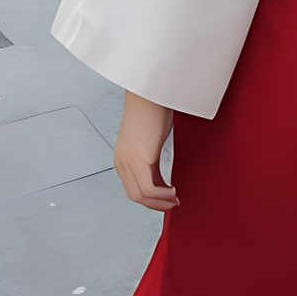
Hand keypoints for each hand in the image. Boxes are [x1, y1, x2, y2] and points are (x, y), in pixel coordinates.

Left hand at [114, 90, 178, 211]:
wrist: (150, 91)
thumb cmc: (152, 110)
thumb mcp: (148, 140)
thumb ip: (149, 158)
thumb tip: (159, 176)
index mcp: (122, 158)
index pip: (133, 189)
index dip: (150, 199)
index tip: (167, 199)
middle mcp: (122, 161)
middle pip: (135, 196)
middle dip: (155, 204)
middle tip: (173, 204)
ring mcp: (129, 160)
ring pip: (141, 195)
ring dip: (160, 202)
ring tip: (175, 198)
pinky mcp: (140, 157)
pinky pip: (149, 188)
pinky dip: (162, 195)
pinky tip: (174, 191)